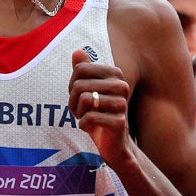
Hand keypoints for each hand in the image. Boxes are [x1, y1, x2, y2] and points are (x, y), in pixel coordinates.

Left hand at [68, 49, 131, 166]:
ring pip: (85, 100)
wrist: (113, 143)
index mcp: (115, 74)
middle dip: (73, 101)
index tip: (78, 96)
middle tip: (79, 111)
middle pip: (80, 84)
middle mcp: (122, 86)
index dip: (72, 85)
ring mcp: (122, 104)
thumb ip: (84, 70)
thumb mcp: (88, 91)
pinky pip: (89, 117)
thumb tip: (77, 51)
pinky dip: (83, 124)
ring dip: (78, 113)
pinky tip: (89, 128)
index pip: (80, 69)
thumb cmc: (99, 113)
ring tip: (85, 118)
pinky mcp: (119, 122)